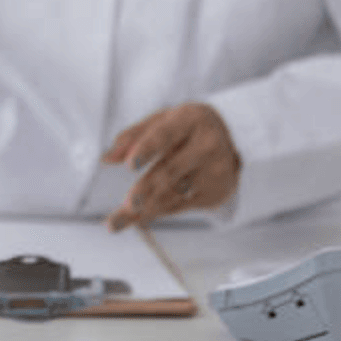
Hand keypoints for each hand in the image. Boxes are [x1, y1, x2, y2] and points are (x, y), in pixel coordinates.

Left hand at [103, 103, 241, 230]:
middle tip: (128, 204)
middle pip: (170, 170)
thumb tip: (106, 158)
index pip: (165, 135)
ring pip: (174, 194)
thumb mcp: (162, 121)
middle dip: (146, 189)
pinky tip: (137, 218)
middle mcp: (206, 145)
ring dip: (145, 209)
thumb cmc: (185, 128)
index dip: (146, 149)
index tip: (130, 165)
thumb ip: (133, 137)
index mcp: (189, 120)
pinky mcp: (216, 192)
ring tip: (118, 220)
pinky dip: (157, 212)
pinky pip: (181, 205)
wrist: (234, 138)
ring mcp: (214, 171)